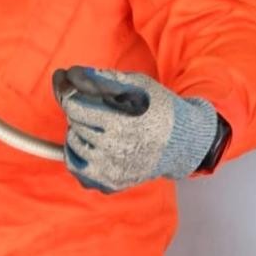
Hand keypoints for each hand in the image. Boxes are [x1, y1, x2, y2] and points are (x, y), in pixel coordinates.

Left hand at [52, 67, 218, 192]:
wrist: (182, 143)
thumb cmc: (160, 108)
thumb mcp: (138, 85)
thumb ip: (104, 78)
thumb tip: (72, 73)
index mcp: (119, 123)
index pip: (74, 107)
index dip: (73, 95)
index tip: (77, 91)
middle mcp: (113, 149)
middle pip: (74, 123)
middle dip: (79, 111)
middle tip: (95, 109)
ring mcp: (110, 169)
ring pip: (73, 144)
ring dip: (79, 131)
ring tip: (98, 126)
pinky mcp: (110, 182)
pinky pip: (77, 167)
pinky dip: (78, 153)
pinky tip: (90, 143)